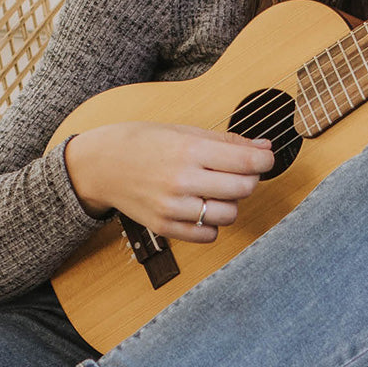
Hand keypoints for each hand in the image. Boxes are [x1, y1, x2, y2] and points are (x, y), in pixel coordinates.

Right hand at [64, 122, 273, 242]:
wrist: (101, 164)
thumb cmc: (144, 141)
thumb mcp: (185, 131)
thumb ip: (227, 142)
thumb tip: (264, 149)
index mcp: (189, 150)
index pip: (245, 162)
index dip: (265, 161)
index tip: (266, 158)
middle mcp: (182, 180)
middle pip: (243, 189)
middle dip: (249, 179)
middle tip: (240, 171)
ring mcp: (173, 207)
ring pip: (229, 214)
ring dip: (232, 202)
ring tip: (218, 189)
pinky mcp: (165, 227)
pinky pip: (208, 235)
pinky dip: (213, 223)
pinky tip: (203, 207)